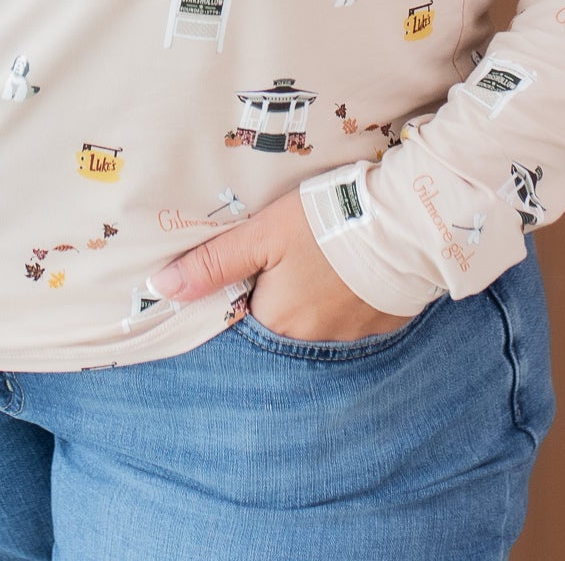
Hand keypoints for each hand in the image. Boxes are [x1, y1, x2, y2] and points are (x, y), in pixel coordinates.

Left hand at [147, 187, 421, 341]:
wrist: (404, 222)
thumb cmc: (327, 222)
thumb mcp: (263, 234)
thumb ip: (214, 263)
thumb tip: (161, 289)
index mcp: (277, 322)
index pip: (243, 319)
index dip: (241, 293)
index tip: (248, 269)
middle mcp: (312, 342)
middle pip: (280, 323)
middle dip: (278, 296)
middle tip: (289, 257)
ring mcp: (351, 338)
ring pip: (317, 323)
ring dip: (314, 299)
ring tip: (320, 259)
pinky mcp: (382, 326)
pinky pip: (352, 320)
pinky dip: (346, 300)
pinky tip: (349, 270)